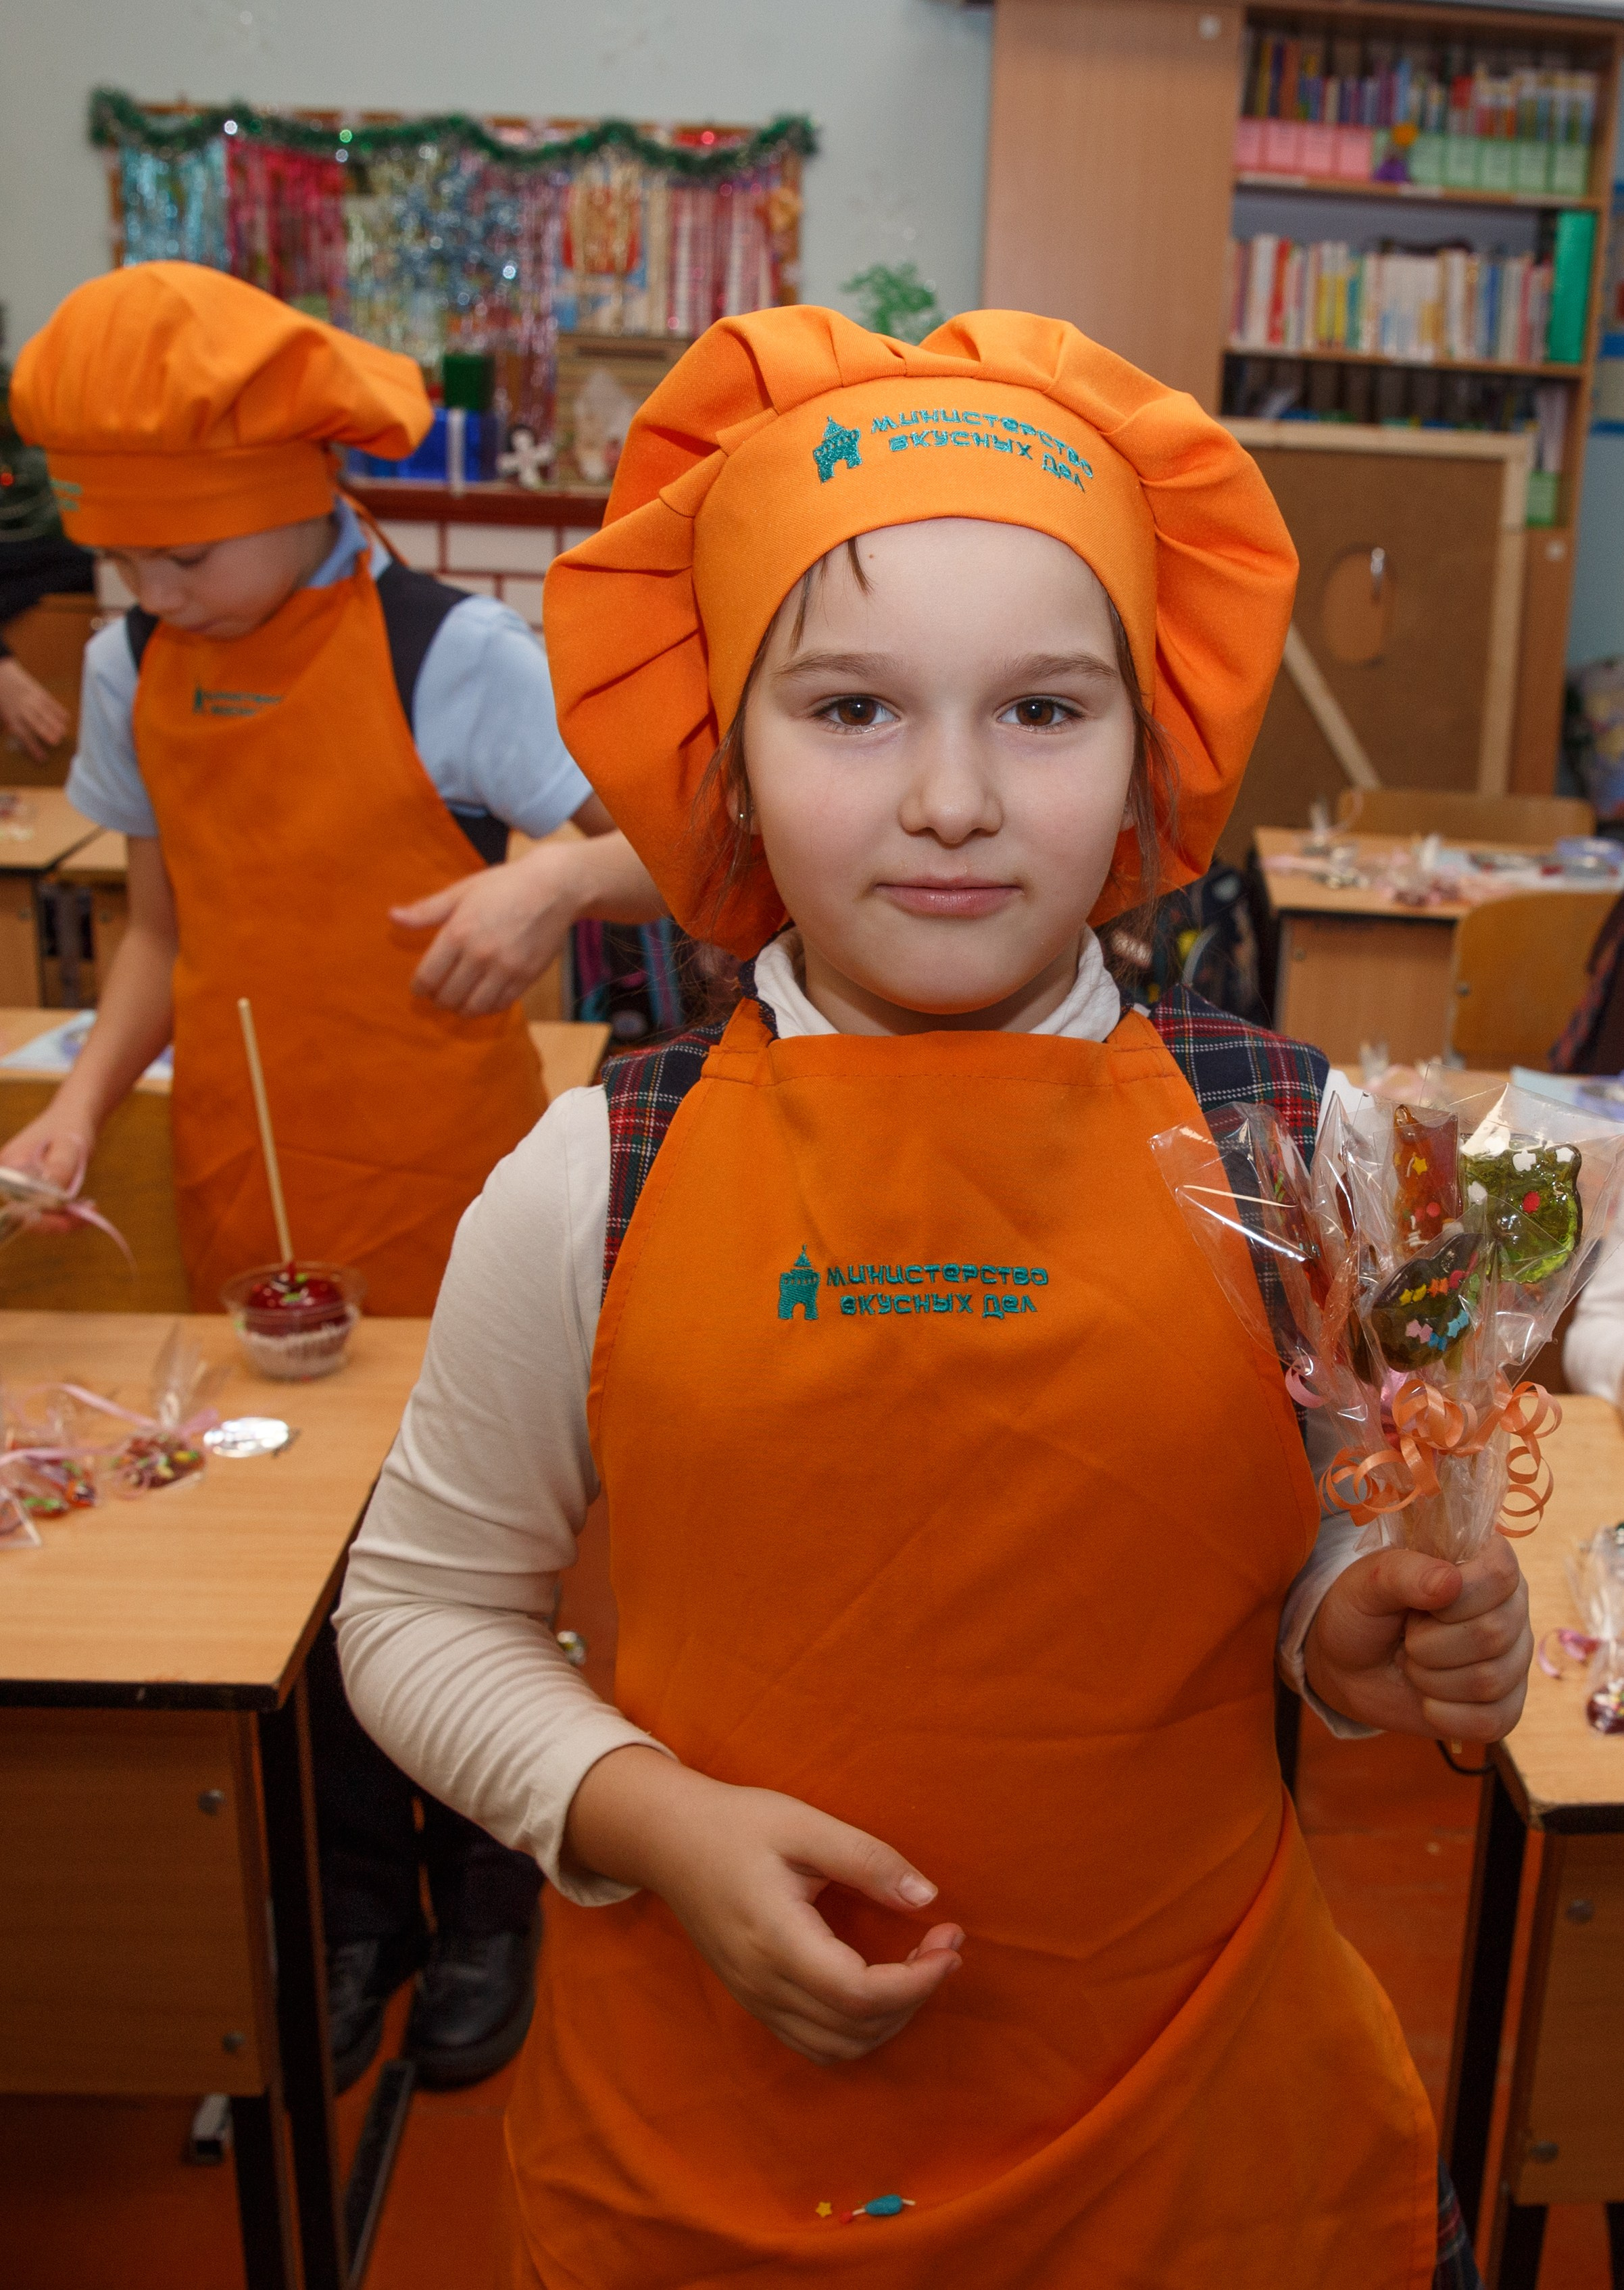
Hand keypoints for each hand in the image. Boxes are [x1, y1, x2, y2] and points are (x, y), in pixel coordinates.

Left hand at [0, 656, 68, 760]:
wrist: (2, 674)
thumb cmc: (3, 698)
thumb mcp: (3, 714)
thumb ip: (13, 726)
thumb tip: (28, 742)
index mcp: (12, 716)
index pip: (24, 734)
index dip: (33, 747)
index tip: (42, 759)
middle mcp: (23, 708)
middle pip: (36, 722)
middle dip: (46, 732)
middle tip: (56, 742)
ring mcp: (32, 699)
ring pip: (46, 713)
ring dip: (56, 723)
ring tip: (63, 733)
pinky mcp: (40, 691)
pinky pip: (52, 702)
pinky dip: (59, 711)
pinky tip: (66, 719)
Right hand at [0, 1108, 95, 1231]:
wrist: (73, 1115)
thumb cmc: (69, 1125)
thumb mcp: (68, 1147)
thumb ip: (59, 1169)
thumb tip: (53, 1197)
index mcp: (8, 1169)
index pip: (16, 1209)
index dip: (42, 1221)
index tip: (70, 1220)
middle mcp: (7, 1180)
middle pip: (26, 1216)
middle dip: (57, 1222)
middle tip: (89, 1214)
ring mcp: (18, 1185)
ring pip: (38, 1215)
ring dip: (64, 1217)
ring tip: (90, 1206)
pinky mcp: (31, 1188)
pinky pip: (44, 1208)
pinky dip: (64, 1211)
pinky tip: (84, 1204)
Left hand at [392, 841, 587, 1015]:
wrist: (555, 887)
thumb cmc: (504, 885)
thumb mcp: (461, 891)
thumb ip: (426, 910)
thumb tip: (392, 916)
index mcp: (458, 933)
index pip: (428, 976)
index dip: (419, 987)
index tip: (419, 987)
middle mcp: (480, 955)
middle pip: (448, 996)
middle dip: (438, 999)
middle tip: (438, 994)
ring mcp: (505, 969)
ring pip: (473, 1007)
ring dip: (461, 1008)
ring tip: (458, 1001)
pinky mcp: (526, 977)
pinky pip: (500, 1005)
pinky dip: (486, 1007)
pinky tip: (482, 998)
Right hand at [567, 1749, 963, 2064]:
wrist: (669, 1840)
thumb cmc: (737, 1824)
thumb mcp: (803, 1825)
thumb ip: (867, 1860)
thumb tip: (927, 1898)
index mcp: (777, 1940)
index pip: (861, 1994)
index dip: (918, 1981)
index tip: (950, 1940)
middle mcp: (764, 1984)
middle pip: (856, 2029)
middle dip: (915, 1996)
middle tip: (943, 1945)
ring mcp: (755, 1999)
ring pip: (838, 2047)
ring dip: (890, 2019)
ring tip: (917, 1966)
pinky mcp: (754, 2000)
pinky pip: (814, 2041)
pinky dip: (858, 2028)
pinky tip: (877, 1985)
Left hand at [1304, 1534, 1532, 1739]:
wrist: (1351, 1666)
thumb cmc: (1365, 1612)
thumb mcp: (1368, 1583)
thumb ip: (1404, 1574)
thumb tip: (1450, 1582)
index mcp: (1486, 1561)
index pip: (1500, 1574)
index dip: (1456, 1596)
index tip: (1420, 1603)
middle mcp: (1511, 1608)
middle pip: (1493, 1633)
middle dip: (1427, 1643)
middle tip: (1406, 1637)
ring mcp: (1514, 1660)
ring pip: (1489, 1681)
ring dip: (1431, 1679)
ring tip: (1413, 1662)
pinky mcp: (1506, 1707)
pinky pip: (1492, 1722)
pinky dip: (1444, 1715)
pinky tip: (1426, 1700)